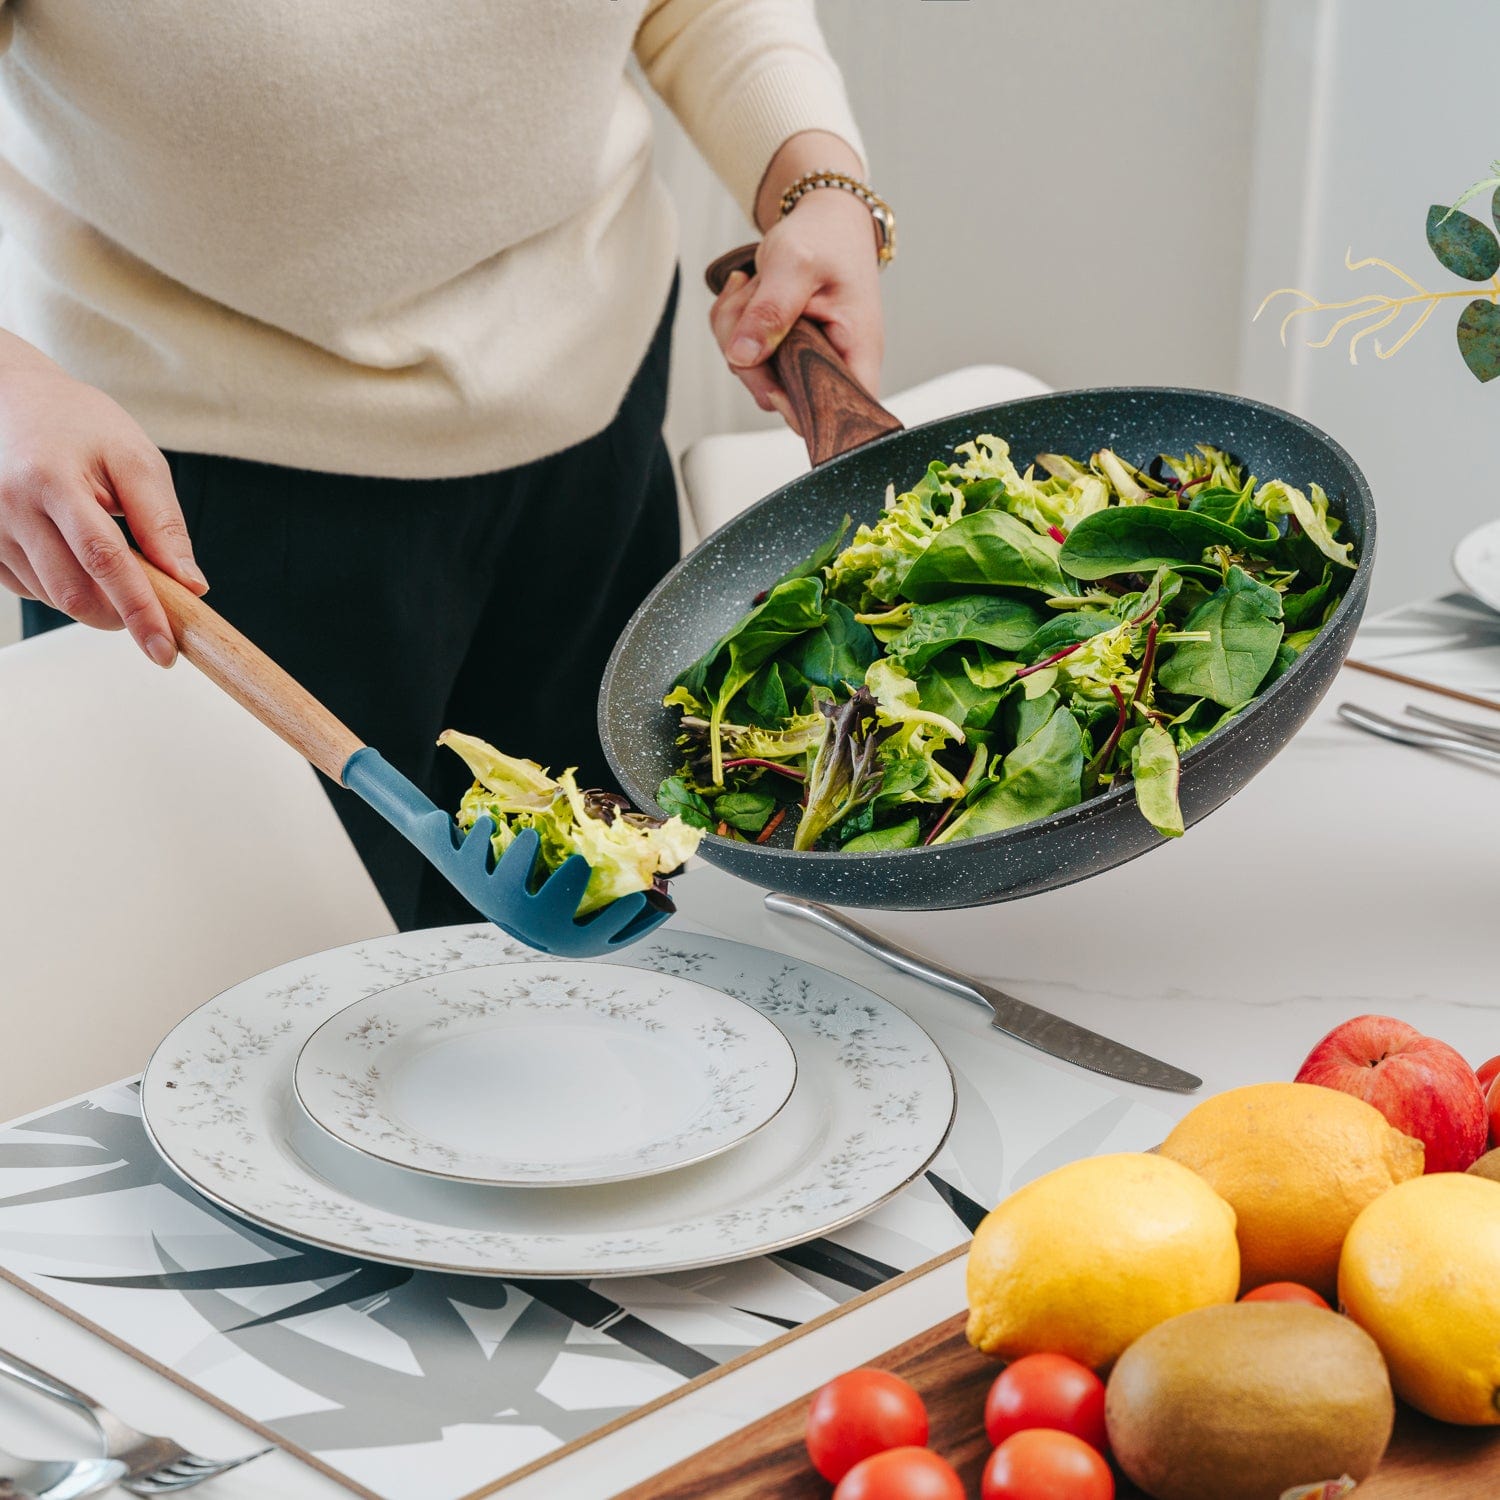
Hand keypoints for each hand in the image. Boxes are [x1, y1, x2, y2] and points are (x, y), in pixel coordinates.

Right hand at [0, 338, 205, 665]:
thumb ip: (162, 523)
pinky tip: (73, 556)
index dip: (139, 611)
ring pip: (51, 598)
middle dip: (119, 615)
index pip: (105, 561)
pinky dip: (63, 589)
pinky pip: (28, 589)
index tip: (164, 650)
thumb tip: (190, 584)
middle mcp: (10, 506)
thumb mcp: (134, 458)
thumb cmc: (79, 424)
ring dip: (93, 600)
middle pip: (73, 592)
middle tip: (151, 607)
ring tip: (111, 561)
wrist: (10, 396)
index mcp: (53, 480)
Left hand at [710, 180, 883, 435]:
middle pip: (781, 399)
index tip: (774, 382)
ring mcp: (802, 361)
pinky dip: (733, 322)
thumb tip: (743, 356)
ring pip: (753, 375)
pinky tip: (749, 289)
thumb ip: (770, 312)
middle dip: (750, 355)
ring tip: (755, 286)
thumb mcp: (796, 265)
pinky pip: (741, 355)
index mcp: (856, 353)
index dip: (802, 412)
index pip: (838, 415)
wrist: (822, 217)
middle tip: (752, 301)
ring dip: (736, 328)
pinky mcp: (780, 352)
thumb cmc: (826, 237)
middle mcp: (832, 365)